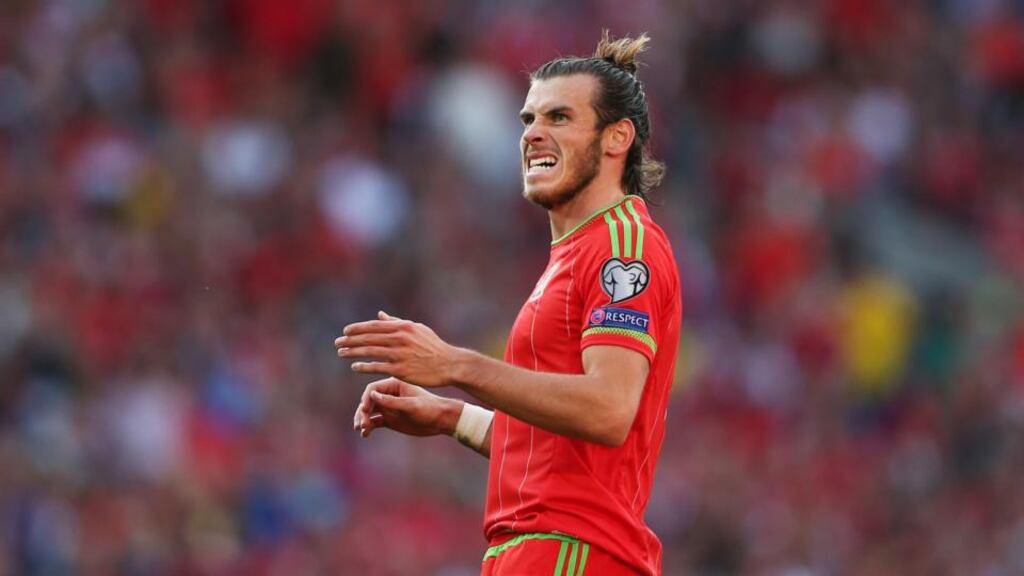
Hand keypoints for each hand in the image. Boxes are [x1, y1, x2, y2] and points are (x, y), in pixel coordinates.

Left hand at [336, 311, 459, 387]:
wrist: (449, 364)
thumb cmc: (433, 346)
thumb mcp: (417, 329)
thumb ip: (396, 322)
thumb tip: (379, 315)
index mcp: (403, 327)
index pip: (374, 326)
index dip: (358, 328)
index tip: (345, 331)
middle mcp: (400, 339)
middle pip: (368, 338)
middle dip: (350, 340)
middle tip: (337, 343)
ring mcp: (399, 354)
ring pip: (370, 351)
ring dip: (352, 352)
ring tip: (341, 353)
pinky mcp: (400, 370)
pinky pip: (377, 367)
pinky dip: (364, 366)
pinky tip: (355, 366)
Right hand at [353, 377, 461, 437]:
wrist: (441, 420)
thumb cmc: (429, 409)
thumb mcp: (411, 405)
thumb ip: (391, 401)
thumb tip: (372, 395)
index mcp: (395, 384)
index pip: (373, 389)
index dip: (366, 399)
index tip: (365, 410)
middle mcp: (389, 394)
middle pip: (368, 401)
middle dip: (362, 412)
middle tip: (361, 424)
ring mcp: (388, 407)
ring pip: (368, 412)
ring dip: (363, 420)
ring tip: (362, 429)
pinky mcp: (389, 419)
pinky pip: (374, 422)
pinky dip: (368, 427)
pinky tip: (365, 434)